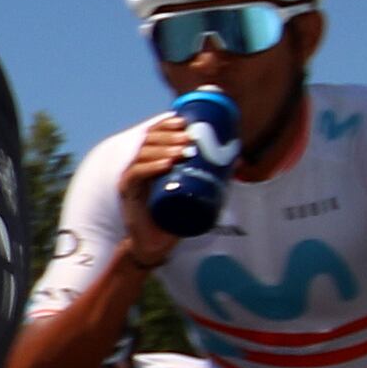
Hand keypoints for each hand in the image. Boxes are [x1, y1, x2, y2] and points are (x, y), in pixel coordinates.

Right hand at [113, 112, 205, 267]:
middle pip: (149, 141)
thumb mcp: (194, 193)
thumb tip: (238, 161)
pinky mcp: (127, 194)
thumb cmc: (174, 218)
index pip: (154, 135)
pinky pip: (136, 175)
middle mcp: (138, 166)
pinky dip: (150, 168)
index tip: (184, 122)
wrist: (155, 245)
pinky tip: (165, 165)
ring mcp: (131, 179)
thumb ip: (212, 176)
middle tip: (189, 138)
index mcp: (150, 160)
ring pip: (143, 155)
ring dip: (164, 149)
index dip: (166, 125)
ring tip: (183, 151)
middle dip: (169, 136)